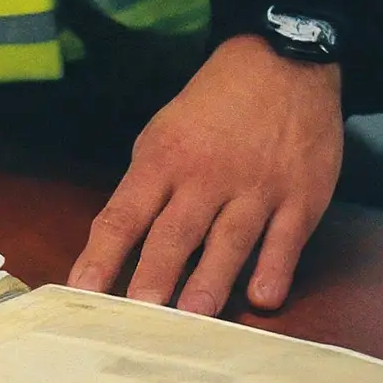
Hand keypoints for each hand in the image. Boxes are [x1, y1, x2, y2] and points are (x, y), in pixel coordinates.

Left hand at [68, 34, 342, 315]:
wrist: (280, 64)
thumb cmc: (210, 107)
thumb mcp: (163, 134)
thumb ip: (147, 186)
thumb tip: (122, 243)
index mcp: (163, 159)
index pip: (124, 213)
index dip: (102, 254)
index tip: (81, 289)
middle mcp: (206, 176)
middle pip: (175, 232)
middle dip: (155, 274)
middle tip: (137, 314)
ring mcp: (256, 187)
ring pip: (229, 240)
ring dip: (210, 281)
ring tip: (193, 319)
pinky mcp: (301, 196)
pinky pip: (286, 238)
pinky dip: (275, 267)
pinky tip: (263, 298)